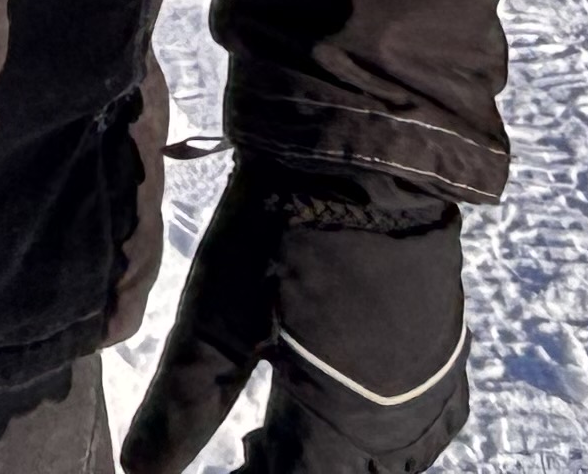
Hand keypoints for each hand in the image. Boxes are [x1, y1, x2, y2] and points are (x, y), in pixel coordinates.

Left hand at [122, 164, 469, 471]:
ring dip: (342, 457)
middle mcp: (402, 417)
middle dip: (291, 470)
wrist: (363, 147)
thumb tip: (138, 470)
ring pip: (392, 456)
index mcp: (343, 423)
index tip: (219, 467)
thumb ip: (183, 404)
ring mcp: (435, 379)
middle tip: (242, 451)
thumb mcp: (216, 319)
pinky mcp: (449, 341)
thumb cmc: (282, 230)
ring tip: (282, 431)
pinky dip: (384, 430)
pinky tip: (351, 401)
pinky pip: (428, 418)